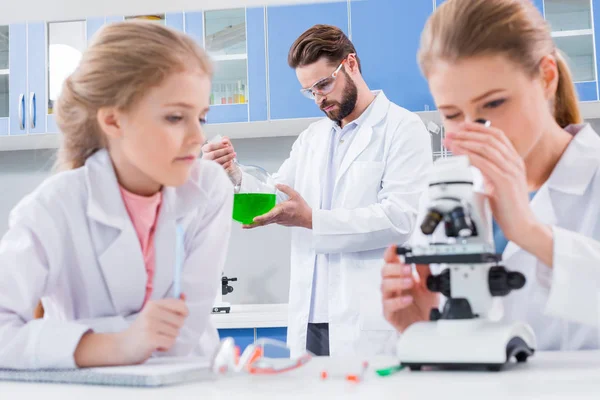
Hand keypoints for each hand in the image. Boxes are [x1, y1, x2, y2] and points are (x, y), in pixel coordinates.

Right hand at [114, 296, 188, 364]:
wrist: (121, 346)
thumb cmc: (140, 331)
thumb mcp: (153, 314)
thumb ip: (169, 306)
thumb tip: (184, 295)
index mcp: (153, 304)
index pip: (179, 304)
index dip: (183, 312)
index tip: (180, 317)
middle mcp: (151, 312)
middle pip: (180, 321)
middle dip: (174, 329)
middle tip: (160, 331)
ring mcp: (150, 325)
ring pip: (176, 333)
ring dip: (168, 339)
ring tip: (156, 338)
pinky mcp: (151, 339)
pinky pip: (170, 342)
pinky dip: (165, 347)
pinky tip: (155, 345)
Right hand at [201, 136, 240, 184]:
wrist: (223, 165)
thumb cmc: (221, 154)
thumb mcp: (223, 146)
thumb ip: (224, 141)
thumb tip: (225, 138)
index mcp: (205, 150)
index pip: (210, 146)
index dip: (219, 144)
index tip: (226, 144)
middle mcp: (205, 157)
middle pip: (214, 154)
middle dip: (224, 151)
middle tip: (231, 149)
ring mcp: (208, 165)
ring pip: (217, 161)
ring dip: (227, 157)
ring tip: (233, 154)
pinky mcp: (213, 171)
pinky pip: (220, 167)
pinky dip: (226, 164)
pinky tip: (230, 161)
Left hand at [243, 184, 312, 229]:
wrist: (308, 219)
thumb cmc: (302, 208)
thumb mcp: (295, 195)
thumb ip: (285, 188)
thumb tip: (276, 184)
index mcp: (281, 210)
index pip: (270, 215)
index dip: (261, 217)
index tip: (254, 219)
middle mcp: (278, 217)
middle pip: (264, 222)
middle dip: (253, 224)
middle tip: (243, 225)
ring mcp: (279, 221)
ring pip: (265, 223)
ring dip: (256, 224)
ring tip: (246, 224)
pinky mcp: (280, 222)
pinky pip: (269, 222)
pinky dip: (263, 221)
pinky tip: (257, 220)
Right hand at [381, 246, 437, 331]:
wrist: (427, 326)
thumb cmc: (424, 306)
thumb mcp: (428, 286)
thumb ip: (424, 271)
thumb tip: (422, 255)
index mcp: (400, 277)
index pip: (390, 261)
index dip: (390, 253)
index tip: (394, 248)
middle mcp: (393, 286)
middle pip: (385, 271)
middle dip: (395, 268)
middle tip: (408, 268)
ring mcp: (390, 299)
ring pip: (384, 286)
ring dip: (397, 282)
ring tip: (410, 282)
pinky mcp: (390, 313)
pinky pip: (388, 305)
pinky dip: (398, 301)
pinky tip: (408, 299)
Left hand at [444, 121, 545, 246]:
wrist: (522, 225)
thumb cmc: (508, 207)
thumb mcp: (498, 182)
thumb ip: (489, 171)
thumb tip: (472, 162)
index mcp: (514, 161)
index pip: (497, 136)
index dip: (479, 128)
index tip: (462, 127)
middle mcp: (514, 163)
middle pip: (489, 139)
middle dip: (467, 134)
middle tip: (450, 133)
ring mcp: (511, 171)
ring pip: (486, 148)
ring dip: (465, 142)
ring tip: (450, 141)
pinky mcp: (504, 181)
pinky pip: (484, 163)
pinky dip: (469, 156)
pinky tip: (458, 153)